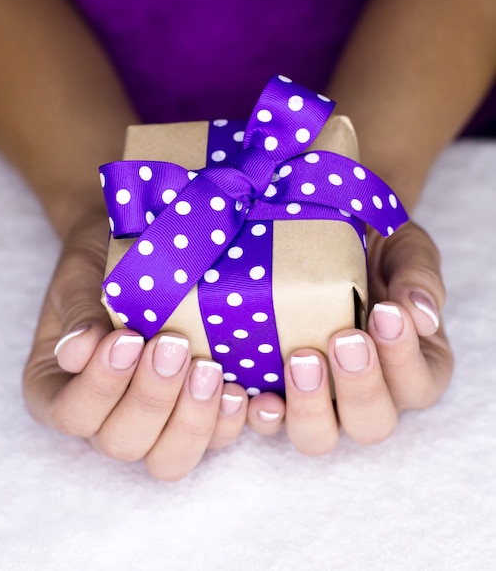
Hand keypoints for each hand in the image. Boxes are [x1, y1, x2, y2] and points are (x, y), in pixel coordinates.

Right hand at [22, 210, 247, 480]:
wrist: (141, 244)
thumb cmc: (103, 262)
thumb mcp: (82, 275)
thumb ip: (78, 312)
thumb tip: (74, 351)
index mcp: (62, 390)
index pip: (72, 414)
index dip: (101, 386)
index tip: (128, 339)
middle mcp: (106, 418)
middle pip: (123, 443)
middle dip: (152, 399)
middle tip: (175, 347)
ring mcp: (156, 424)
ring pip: (170, 458)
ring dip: (194, 419)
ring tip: (211, 370)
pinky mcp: (200, 415)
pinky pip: (218, 439)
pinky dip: (235, 422)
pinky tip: (249, 395)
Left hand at [245, 220, 453, 453]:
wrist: (322, 232)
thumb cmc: (372, 249)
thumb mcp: (404, 250)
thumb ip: (419, 277)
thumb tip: (422, 315)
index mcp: (411, 368)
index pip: (418, 384)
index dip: (403, 357)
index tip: (385, 313)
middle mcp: (366, 395)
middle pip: (371, 425)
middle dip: (359, 389)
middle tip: (344, 341)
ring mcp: (318, 400)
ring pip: (318, 435)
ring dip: (308, 407)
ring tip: (299, 360)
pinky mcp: (275, 392)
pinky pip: (265, 421)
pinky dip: (256, 413)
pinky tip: (245, 393)